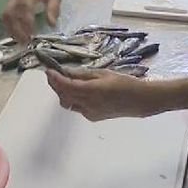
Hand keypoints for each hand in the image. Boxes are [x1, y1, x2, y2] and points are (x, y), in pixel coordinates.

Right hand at [1, 0, 61, 42]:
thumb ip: (54, 7)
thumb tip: (51, 24)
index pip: (24, 4)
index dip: (26, 20)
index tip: (32, 34)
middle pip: (11, 11)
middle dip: (16, 28)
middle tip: (26, 42)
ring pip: (6, 14)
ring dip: (11, 29)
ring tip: (21, 41)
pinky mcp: (10, 1)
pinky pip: (6, 15)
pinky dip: (10, 27)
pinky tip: (17, 35)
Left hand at [45, 67, 164, 120]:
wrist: (139, 101)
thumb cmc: (124, 82)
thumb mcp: (104, 73)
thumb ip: (83, 74)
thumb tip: (66, 72)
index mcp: (92, 90)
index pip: (66, 85)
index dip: (55, 78)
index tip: (48, 70)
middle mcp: (88, 104)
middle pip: (64, 95)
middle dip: (55, 85)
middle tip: (52, 74)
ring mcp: (90, 112)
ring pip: (68, 103)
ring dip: (62, 93)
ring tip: (63, 82)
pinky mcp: (92, 117)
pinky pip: (77, 108)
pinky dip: (73, 99)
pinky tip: (78, 91)